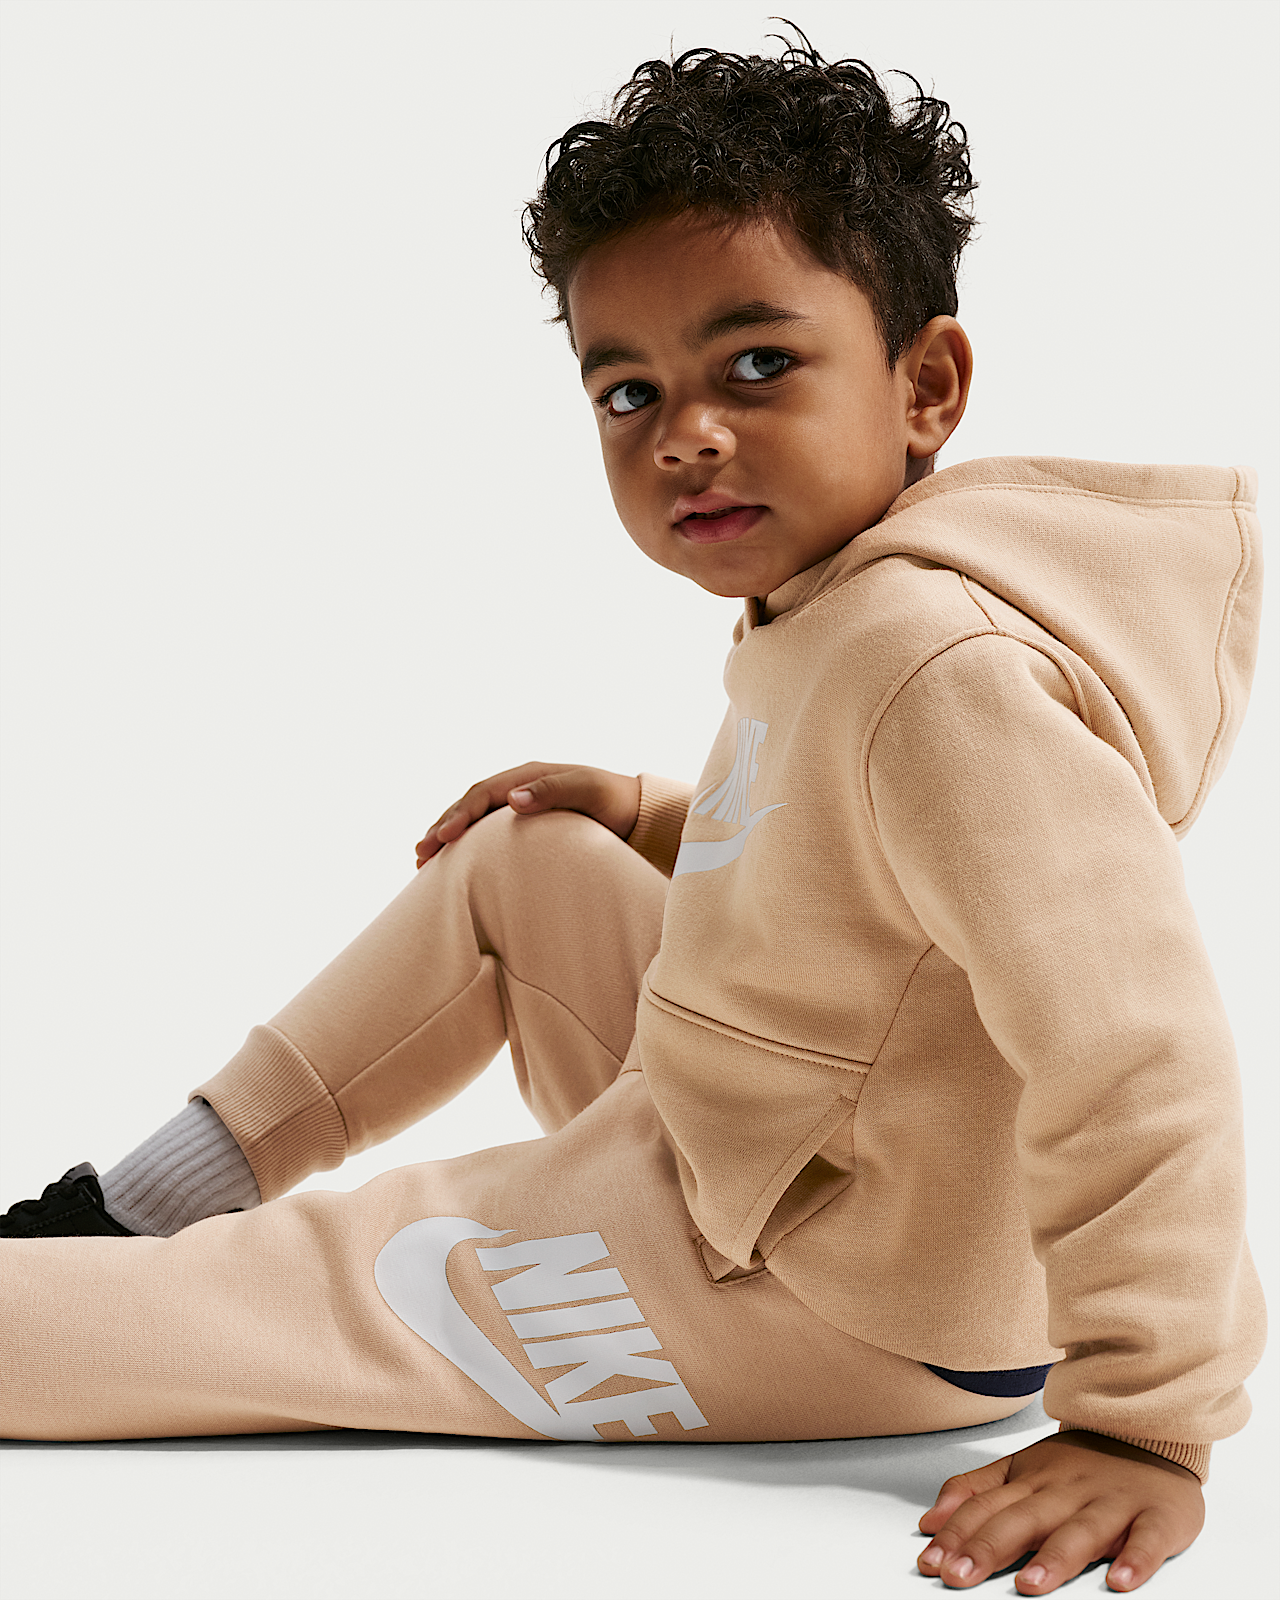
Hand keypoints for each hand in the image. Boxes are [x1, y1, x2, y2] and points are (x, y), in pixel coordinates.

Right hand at [415, 763, 641, 867]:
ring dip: (448, 837)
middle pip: (470, 805)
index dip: (459, 815)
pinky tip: (454, 865)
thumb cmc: (615, 801)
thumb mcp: (589, 790)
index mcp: (529, 775)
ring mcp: (521, 806)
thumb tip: (512, 798)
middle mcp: (520, 787)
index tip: (443, 839)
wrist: (637, 813)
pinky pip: (488, 833)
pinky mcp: (526, 826)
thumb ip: (552, 791)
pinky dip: (466, 846)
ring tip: (423, 863)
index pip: (483, 793)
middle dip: (442, 828)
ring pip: (474, 819)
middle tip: (420, 855)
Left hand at [917, 1431, 1203, 1591]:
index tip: (931, 1561)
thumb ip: (974, 1491)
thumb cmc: (1081, 1464)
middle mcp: (1067, 1491)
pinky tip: (1121, 1581)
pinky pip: (1148, 1541)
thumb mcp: (1021, 1468)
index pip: (986, 1507)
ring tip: (1030, 1584)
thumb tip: (929, 1522)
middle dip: (989, 1547)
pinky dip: (1137, 1560)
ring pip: (1081, 1532)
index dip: (956, 1533)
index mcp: (1032, 1480)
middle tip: (959, 1575)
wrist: (1149, 1430)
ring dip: (1055, 1558)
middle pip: (1024, 1520)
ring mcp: (1112, 1503)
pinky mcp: (1157, 1517)